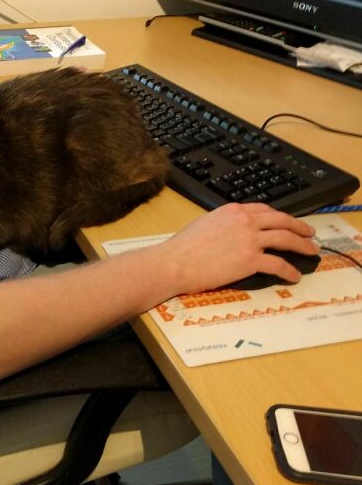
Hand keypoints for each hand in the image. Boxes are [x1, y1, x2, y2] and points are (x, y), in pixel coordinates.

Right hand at [165, 203, 316, 294]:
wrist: (174, 262)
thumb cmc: (183, 248)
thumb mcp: (206, 224)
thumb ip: (224, 224)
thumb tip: (232, 233)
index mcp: (233, 210)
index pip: (265, 210)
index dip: (280, 216)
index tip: (288, 222)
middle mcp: (245, 221)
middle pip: (282, 220)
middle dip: (300, 227)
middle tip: (309, 233)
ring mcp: (249, 240)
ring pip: (286, 239)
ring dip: (302, 245)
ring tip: (311, 251)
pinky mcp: (250, 260)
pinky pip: (278, 264)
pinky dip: (289, 270)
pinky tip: (294, 275)